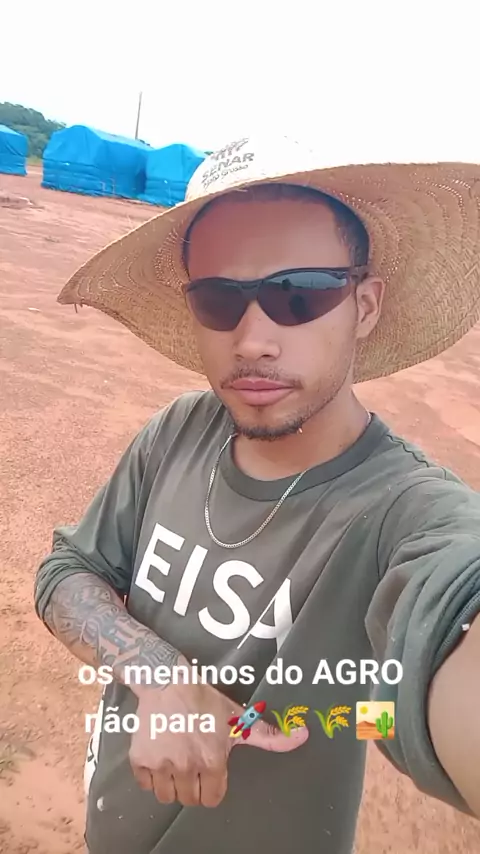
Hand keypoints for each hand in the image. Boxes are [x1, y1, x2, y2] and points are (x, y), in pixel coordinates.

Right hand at [129, 664, 307, 807]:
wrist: (167, 681)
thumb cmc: (205, 700)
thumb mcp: (238, 718)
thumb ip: (269, 735)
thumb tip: (303, 735)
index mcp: (213, 761)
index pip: (212, 798)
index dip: (212, 786)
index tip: (208, 771)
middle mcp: (187, 767)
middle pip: (189, 799)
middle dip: (192, 785)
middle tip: (192, 763)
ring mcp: (162, 765)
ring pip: (167, 796)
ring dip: (171, 784)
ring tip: (176, 761)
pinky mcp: (140, 760)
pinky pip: (145, 785)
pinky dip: (150, 776)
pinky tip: (160, 756)